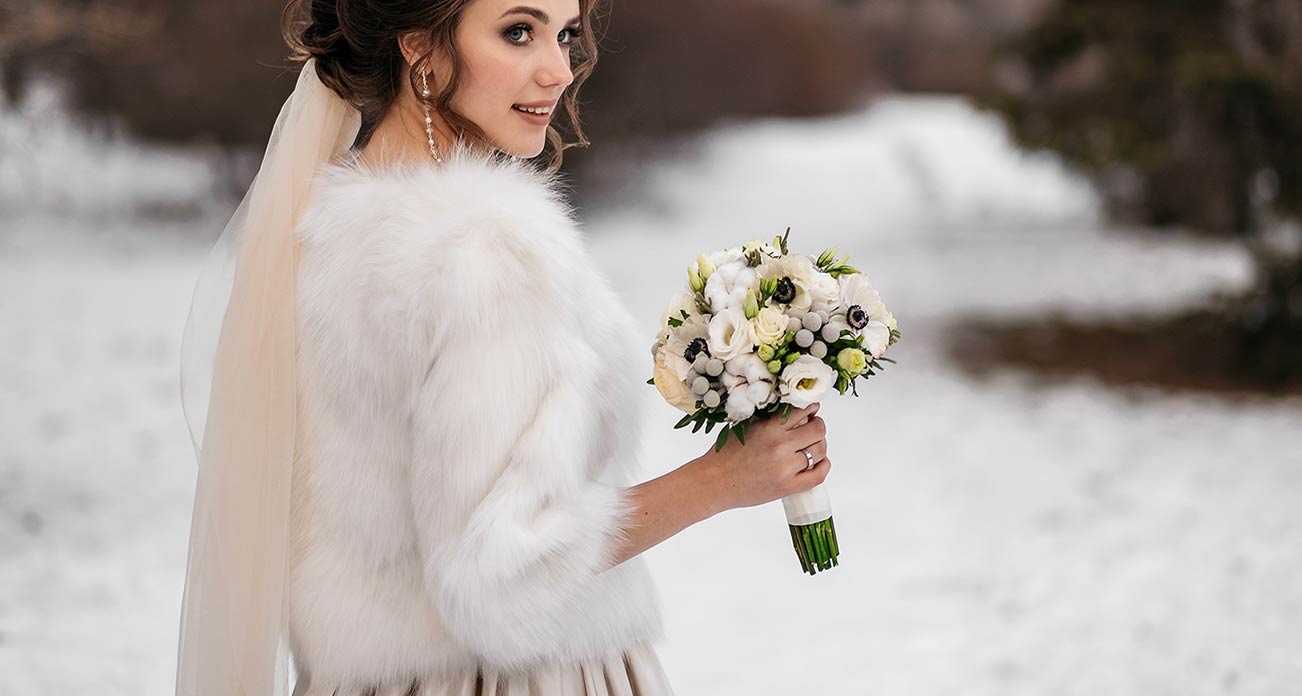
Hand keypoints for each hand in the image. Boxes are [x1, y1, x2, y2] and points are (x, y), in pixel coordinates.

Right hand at [690, 402, 830, 513]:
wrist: (714, 482)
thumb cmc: (725, 455)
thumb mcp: (745, 427)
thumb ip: (768, 419)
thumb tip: (792, 410)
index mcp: (769, 428)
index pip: (803, 411)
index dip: (811, 409)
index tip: (811, 410)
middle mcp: (780, 446)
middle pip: (817, 430)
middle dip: (818, 426)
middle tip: (813, 427)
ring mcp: (786, 468)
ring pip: (819, 451)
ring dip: (820, 445)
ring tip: (814, 445)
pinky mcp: (787, 487)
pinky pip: (818, 476)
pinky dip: (824, 466)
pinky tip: (820, 462)